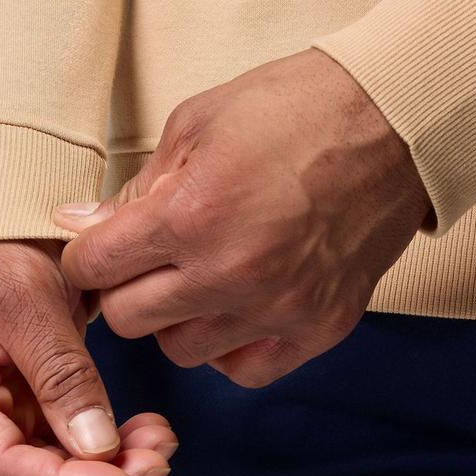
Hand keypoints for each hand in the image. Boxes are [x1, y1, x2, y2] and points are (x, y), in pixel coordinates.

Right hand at [0, 239, 176, 475]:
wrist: (4, 214)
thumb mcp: (27, 296)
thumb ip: (58, 370)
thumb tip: (95, 445)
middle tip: (153, 465)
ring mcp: (4, 399)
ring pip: (54, 463)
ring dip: (109, 465)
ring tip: (159, 447)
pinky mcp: (34, 389)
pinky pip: (70, 433)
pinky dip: (110, 440)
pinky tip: (145, 431)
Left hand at [53, 48, 431, 387]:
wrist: (392, 119)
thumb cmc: (294, 106)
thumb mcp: (197, 123)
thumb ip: (136, 185)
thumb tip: (83, 224)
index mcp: (191, 213)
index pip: (95, 268)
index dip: (88, 254)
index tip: (100, 247)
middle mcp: (231, 272)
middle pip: (129, 319)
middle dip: (125, 286)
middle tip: (148, 258)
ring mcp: (280, 307)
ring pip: (182, 350)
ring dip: (176, 317)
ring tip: (198, 276)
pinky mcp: (321, 326)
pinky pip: (245, 369)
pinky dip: (229, 346)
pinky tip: (236, 307)